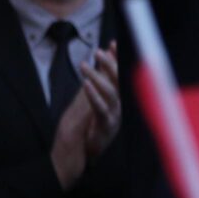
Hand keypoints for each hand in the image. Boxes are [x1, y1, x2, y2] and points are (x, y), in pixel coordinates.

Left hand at [49, 45, 122, 188]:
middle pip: (120, 81)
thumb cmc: (84, 125)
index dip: (117, 59)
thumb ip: (96, 80)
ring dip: (98, 77)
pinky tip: (86, 84)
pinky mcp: (106, 126)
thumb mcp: (89, 98)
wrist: (78, 154)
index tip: (112, 43)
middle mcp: (120, 105)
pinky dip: (93, 94)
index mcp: (117, 98)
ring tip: (85, 65)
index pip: (119, 74)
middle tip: (99, 51)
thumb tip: (99, 59)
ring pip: (111, 92)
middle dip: (110, 64)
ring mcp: (115, 116)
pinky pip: (101, 108)